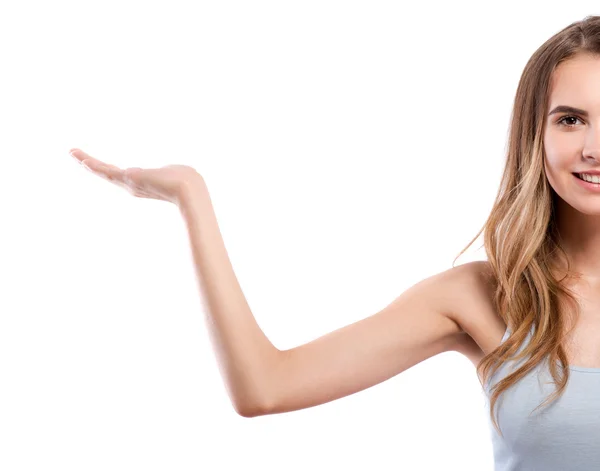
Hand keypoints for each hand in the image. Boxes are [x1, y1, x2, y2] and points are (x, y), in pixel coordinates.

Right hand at [70, 148, 202, 205]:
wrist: (188, 190)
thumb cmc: (188, 183)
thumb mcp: (178, 173)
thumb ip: (174, 172)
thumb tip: (179, 171)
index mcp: (143, 184)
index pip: (123, 175)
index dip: (110, 170)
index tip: (100, 165)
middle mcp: (133, 186)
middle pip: (108, 173)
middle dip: (92, 164)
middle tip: (76, 154)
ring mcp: (130, 183)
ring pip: (104, 171)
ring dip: (88, 161)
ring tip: (73, 152)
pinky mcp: (129, 179)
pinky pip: (107, 171)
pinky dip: (94, 165)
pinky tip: (82, 159)